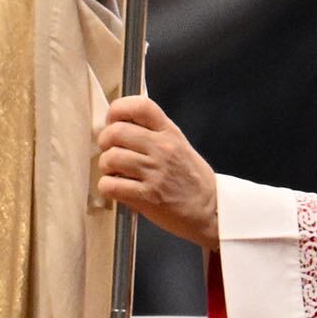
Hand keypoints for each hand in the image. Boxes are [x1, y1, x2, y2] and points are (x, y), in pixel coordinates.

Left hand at [96, 95, 218, 249]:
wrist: (212, 211)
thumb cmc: (193, 180)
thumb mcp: (179, 146)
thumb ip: (154, 135)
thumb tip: (119, 128)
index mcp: (169, 132)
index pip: (141, 106)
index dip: (118, 109)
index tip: (112, 120)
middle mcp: (162, 148)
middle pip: (116, 131)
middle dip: (104, 141)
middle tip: (109, 150)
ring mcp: (154, 172)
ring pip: (110, 158)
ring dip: (105, 167)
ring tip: (113, 172)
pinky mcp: (147, 196)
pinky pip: (111, 185)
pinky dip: (107, 188)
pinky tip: (116, 189)